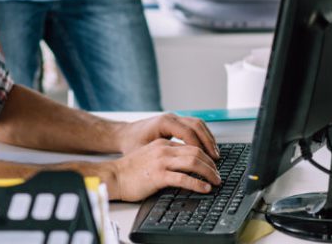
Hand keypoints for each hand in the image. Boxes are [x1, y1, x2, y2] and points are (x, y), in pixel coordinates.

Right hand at [104, 139, 221, 200]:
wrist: (114, 176)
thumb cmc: (130, 170)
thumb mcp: (150, 156)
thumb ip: (166, 156)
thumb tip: (185, 165)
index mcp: (162, 144)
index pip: (190, 145)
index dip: (205, 156)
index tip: (212, 165)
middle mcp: (163, 150)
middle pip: (195, 152)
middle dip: (211, 164)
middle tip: (218, 175)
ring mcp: (160, 162)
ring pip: (193, 162)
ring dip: (209, 173)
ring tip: (215, 181)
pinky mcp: (158, 176)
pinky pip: (183, 179)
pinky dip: (198, 184)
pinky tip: (204, 188)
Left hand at [116, 113, 218, 159]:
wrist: (123, 134)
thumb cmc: (131, 144)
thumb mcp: (145, 152)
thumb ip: (161, 159)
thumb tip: (178, 171)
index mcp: (163, 123)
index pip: (188, 133)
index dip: (200, 147)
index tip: (207, 161)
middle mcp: (170, 117)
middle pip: (197, 126)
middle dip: (208, 143)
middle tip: (215, 159)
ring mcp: (173, 118)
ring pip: (198, 124)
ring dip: (208, 138)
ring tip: (215, 155)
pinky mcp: (175, 122)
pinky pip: (194, 125)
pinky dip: (203, 136)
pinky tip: (207, 149)